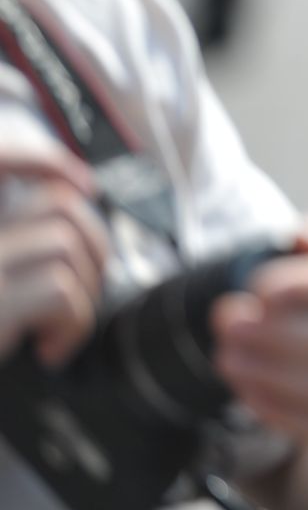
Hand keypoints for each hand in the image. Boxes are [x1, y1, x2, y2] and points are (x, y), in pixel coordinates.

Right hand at [0, 136, 107, 366]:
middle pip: (59, 206)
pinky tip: (51, 351)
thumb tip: (78, 200)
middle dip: (95, 247)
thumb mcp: (8, 284)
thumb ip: (22, 243)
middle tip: (83, 294)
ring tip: (62, 330)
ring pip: (65, 243)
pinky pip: (60, 289)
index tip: (82, 182)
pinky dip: (73, 324)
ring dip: (85, 292)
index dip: (41, 158)